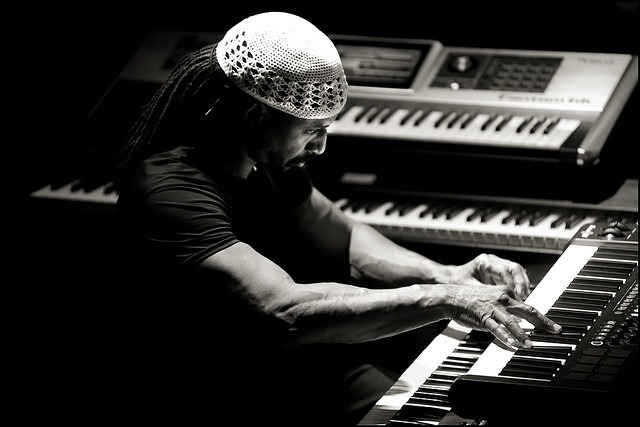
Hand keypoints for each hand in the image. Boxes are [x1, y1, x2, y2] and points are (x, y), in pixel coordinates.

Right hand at [446, 283, 561, 348]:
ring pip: (511, 321)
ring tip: (530, 344)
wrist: (452, 297)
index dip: (541, 316)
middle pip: (527, 310)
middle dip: (543, 321)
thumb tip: (520, 317)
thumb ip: (507, 307)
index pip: (528, 305)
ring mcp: (493, 308)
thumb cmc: (471, 299)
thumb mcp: (493, 298)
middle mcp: (502, 299)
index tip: (551, 325)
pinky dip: (504, 336)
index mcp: (506, 293)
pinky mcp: (483, 317)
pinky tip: (511, 344)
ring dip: (522, 334)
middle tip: (555, 330)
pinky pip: (495, 328)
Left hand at [447, 253, 531, 300]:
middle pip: (515, 268)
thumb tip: (501, 301)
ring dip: (522, 284)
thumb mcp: (470, 288)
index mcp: (484, 262)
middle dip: (521, 283)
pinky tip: (519, 296)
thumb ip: (486, 293)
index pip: (505, 270)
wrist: (451, 278)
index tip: (516, 296)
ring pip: (517, 271)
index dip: (513, 284)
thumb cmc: (457, 281)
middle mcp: (492, 261)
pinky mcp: (498, 272)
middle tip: (523, 297)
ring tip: (523, 298)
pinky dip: (518, 285)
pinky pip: (513, 276)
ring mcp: (496, 265)